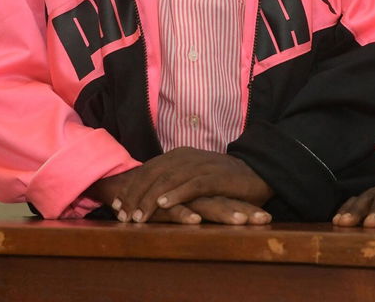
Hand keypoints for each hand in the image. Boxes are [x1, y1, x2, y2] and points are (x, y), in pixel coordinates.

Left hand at [95, 148, 272, 224]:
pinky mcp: (215, 176)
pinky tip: (164, 205)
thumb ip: (173, 183)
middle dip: (134, 196)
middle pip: (151, 175)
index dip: (130, 189)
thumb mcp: (193, 178)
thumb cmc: (222, 180)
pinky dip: (176, 194)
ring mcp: (199, 165)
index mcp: (177, 156)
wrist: (257, 172)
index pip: (146, 171)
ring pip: (167, 180)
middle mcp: (185, 157)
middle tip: (122, 216)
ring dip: (150, 199)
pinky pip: (191, 185)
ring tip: (138, 217)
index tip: (116, 207)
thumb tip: (149, 198)